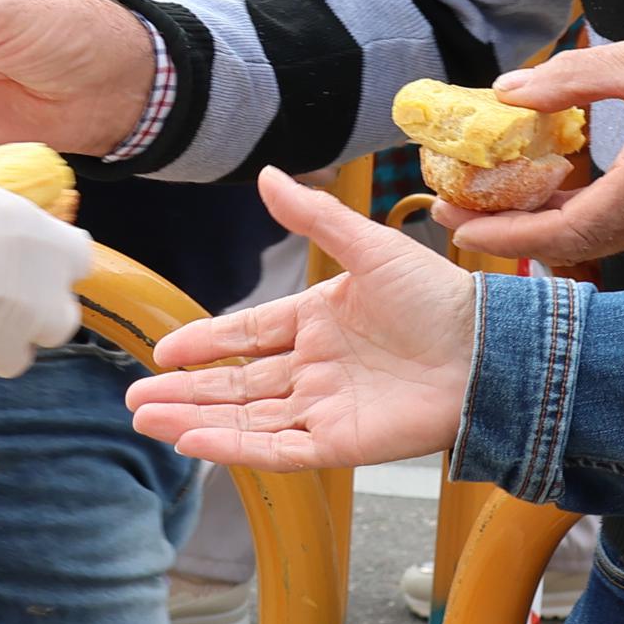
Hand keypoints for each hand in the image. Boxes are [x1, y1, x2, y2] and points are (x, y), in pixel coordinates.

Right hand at [128, 167, 480, 468]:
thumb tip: (265, 174)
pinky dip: (235, 448)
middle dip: (185, 392)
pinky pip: (277, 449)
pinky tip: (194, 442)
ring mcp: (324, 407)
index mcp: (317, 321)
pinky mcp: (339, 443)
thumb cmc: (438, 297)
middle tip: (135, 399)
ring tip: (147, 420)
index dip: (204, 344)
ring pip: (246, 419)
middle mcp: (314, 368)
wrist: (488, 350)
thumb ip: (315, 217)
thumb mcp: (369, 248)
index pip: (247, 335)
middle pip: (236, 385)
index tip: (164, 353)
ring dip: (196, 420)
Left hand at [445, 15, 623, 267]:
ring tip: (489, 203)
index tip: (461, 224)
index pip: (567, 230)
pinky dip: (574, 217)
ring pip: (597, 239)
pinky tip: (544, 194)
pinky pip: (618, 226)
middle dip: (511, 235)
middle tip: (456, 212)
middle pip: (576, 244)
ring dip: (541, 228)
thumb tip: (506, 92)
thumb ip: (569, 79)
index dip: (509, 236)